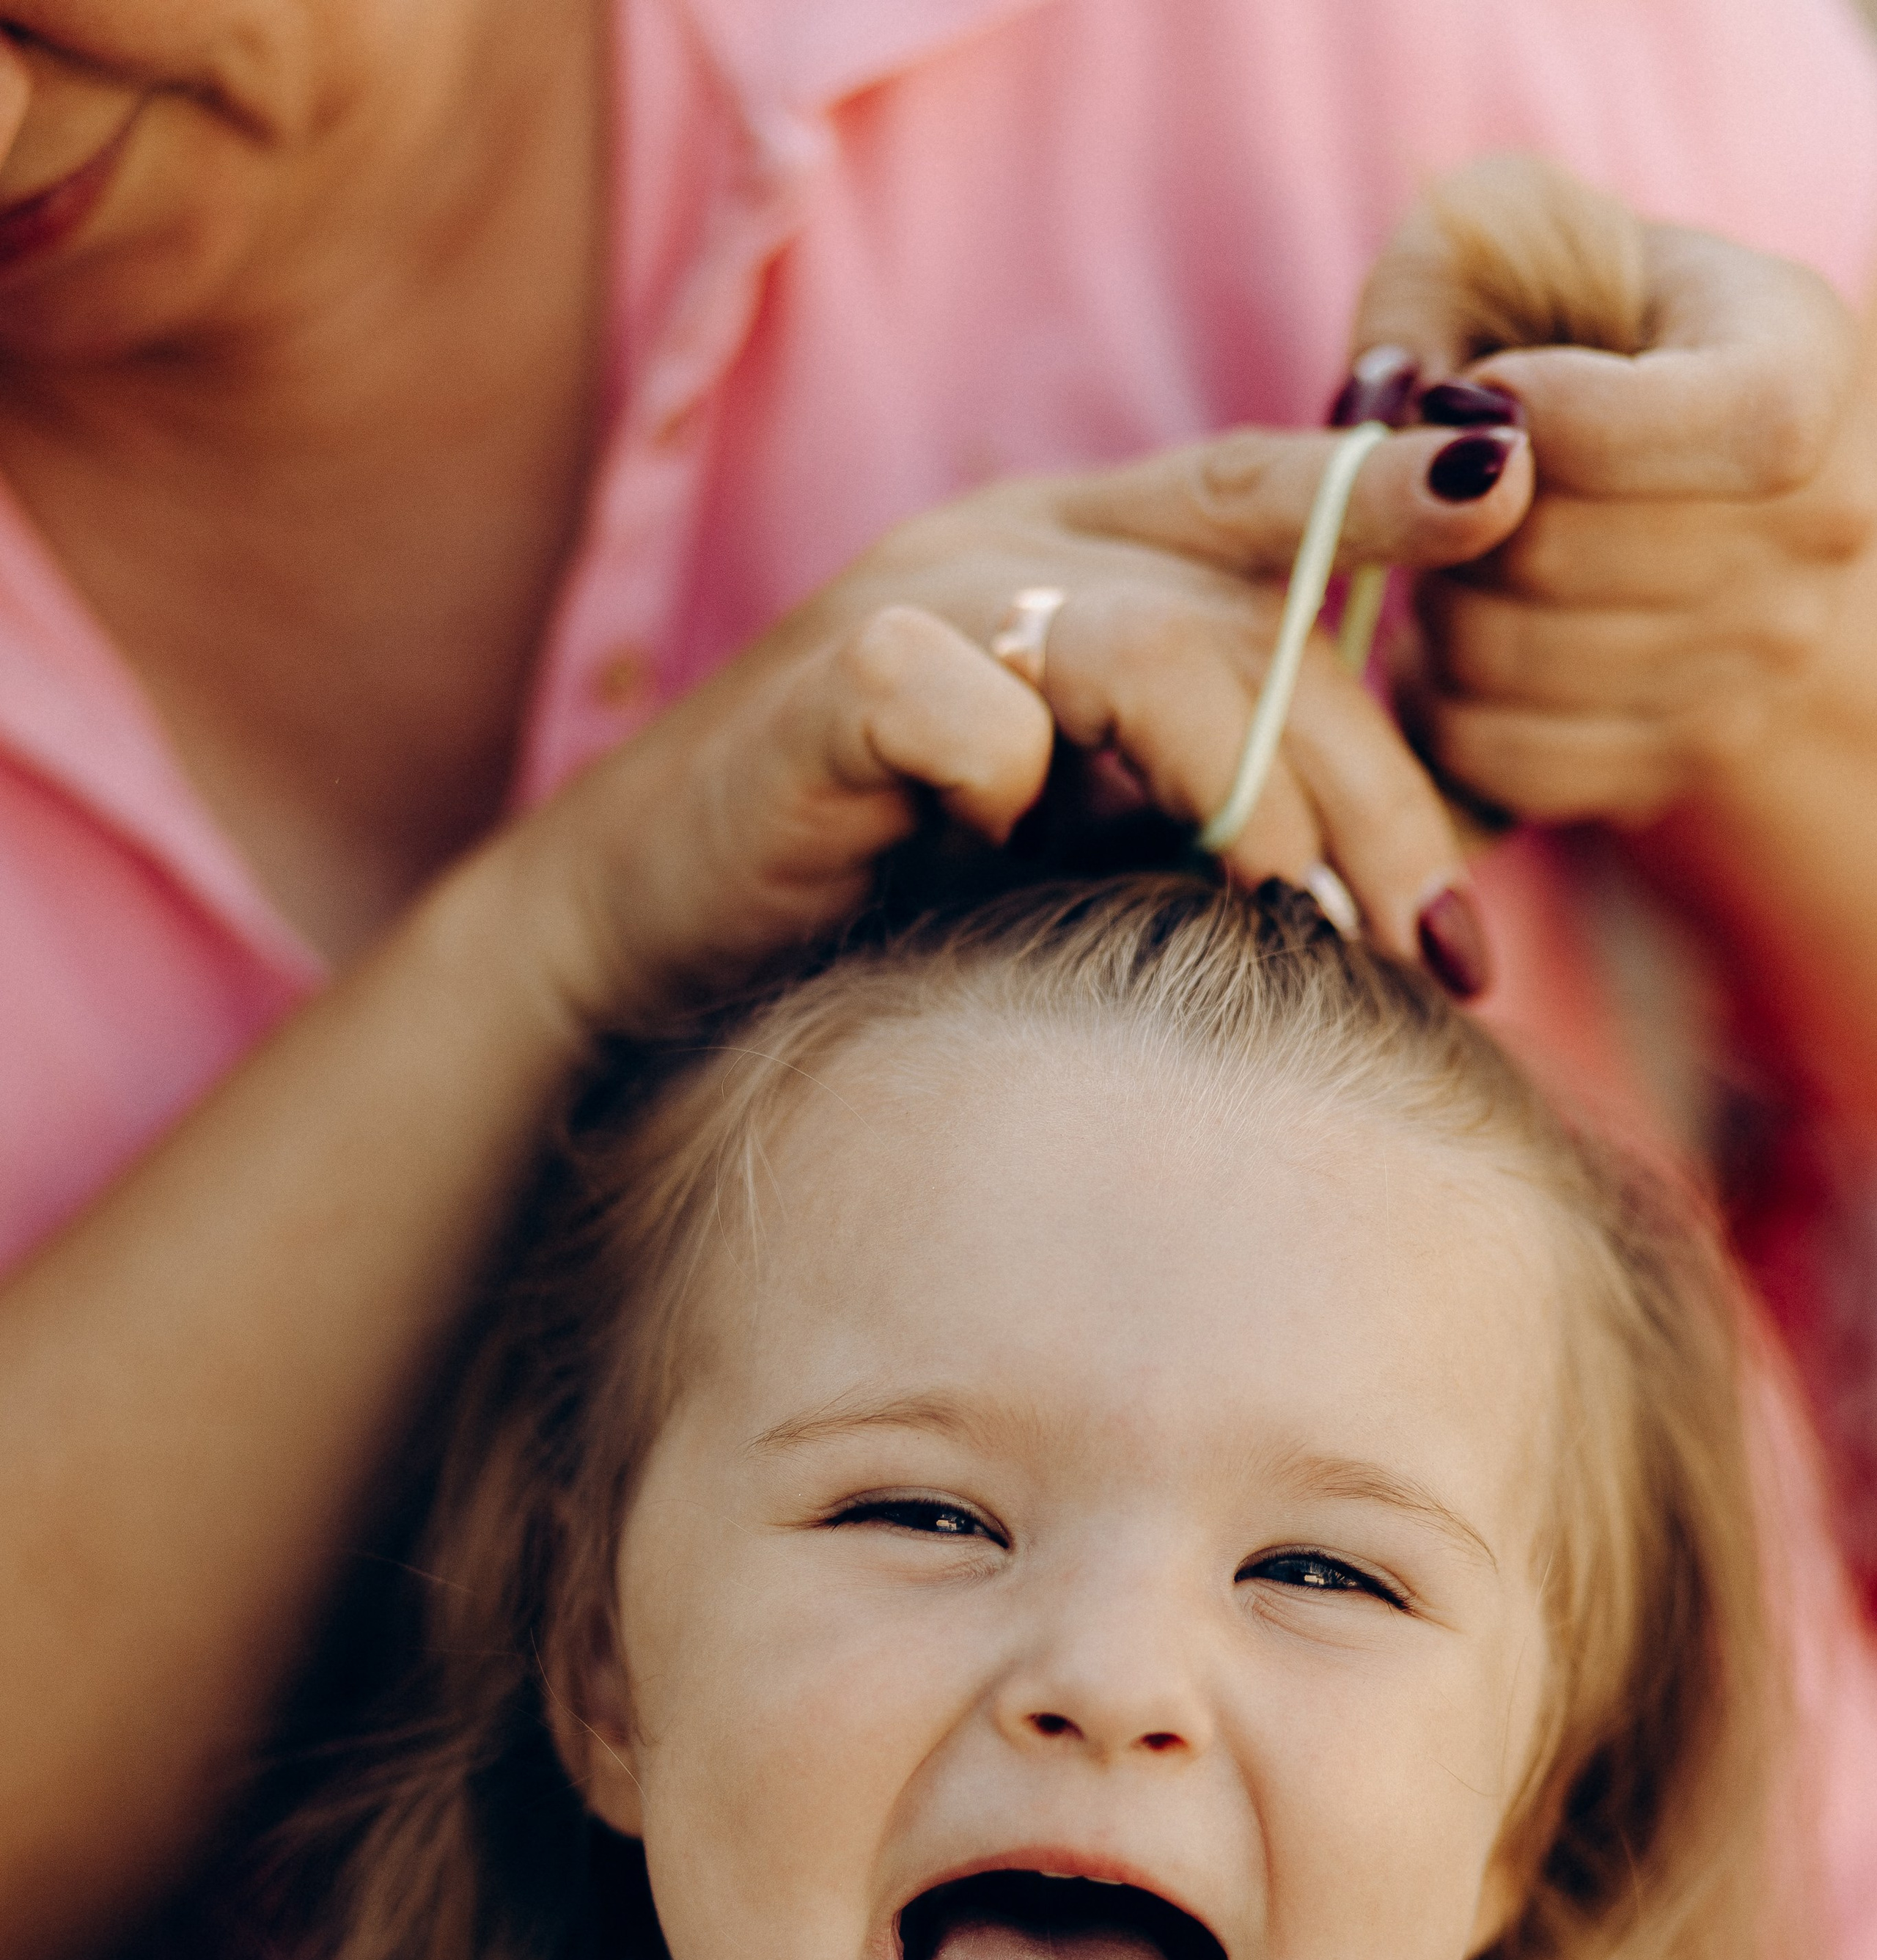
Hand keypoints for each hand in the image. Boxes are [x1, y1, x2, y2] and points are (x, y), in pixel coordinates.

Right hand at [511, 418, 1534, 1019]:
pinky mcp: (826, 695)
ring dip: (1248, 790)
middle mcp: (1006, 548)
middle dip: (1376, 777)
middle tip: (1451, 944)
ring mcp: (913, 607)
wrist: (641, 935)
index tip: (1515, 512)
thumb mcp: (1066, 830)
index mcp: (1072, 553)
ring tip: (1305, 925)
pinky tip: (1008, 876)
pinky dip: (1015, 795)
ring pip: (1145, 646)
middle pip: (1253, 609)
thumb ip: (1192, 794)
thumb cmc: (875, 896)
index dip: (1388, 495)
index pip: (1263, 494)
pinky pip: (969, 714)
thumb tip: (1376, 872)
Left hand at [1347, 186, 1875, 830]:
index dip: (1569, 418)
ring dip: (1433, 608)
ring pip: (1504, 662)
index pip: (1734, 425)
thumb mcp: (1511, 246)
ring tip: (1452, 557)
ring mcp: (1762, 665)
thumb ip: (1433, 291)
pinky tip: (1452, 638)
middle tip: (1443, 487)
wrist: (1667, 474)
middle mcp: (1818, 531)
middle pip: (1558, 554)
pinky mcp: (1682, 760)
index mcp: (1807, 364)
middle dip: (1449, 518)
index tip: (1489, 392)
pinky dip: (1435, 700)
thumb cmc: (1576, 330)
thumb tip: (1393, 406)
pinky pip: (1495, 755)